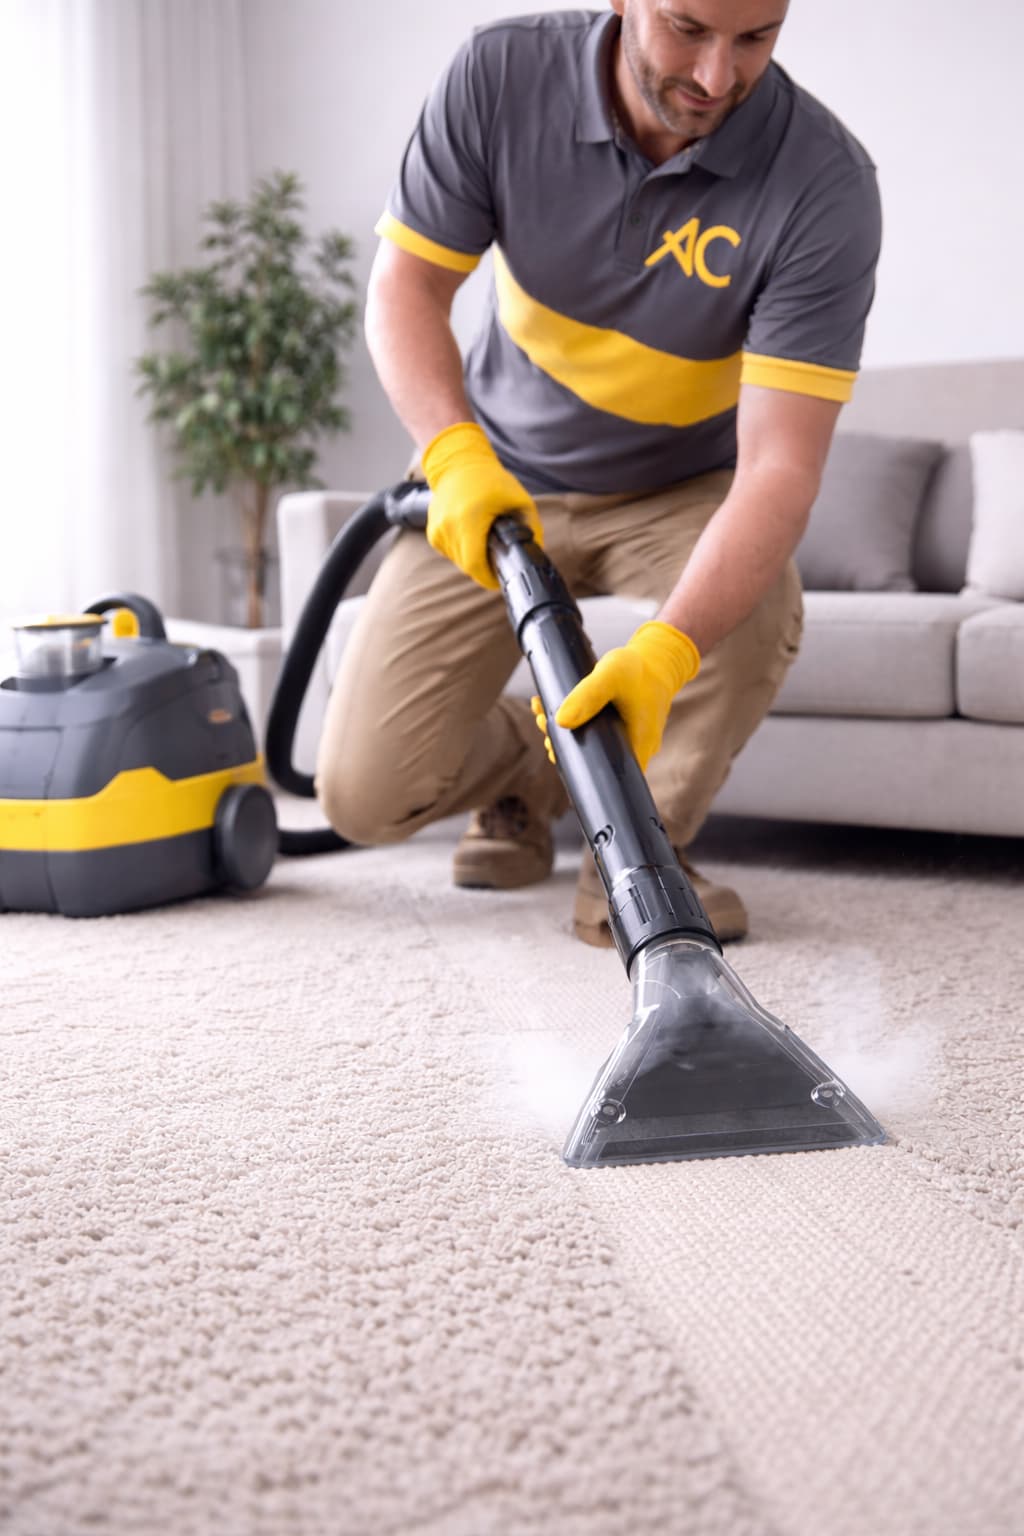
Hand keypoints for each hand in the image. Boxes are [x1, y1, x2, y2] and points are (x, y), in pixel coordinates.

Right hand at [421, 421, 543, 589]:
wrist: (459, 463)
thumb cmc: (490, 480)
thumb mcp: (520, 500)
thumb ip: (532, 528)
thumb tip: (536, 552)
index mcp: (469, 520)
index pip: (475, 565)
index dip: (489, 577)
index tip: (500, 578)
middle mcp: (448, 526)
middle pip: (468, 566)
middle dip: (485, 567)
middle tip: (498, 557)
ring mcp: (437, 530)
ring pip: (459, 561)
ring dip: (474, 558)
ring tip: (485, 539)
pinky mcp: (432, 533)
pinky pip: (451, 552)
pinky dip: (463, 549)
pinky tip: (472, 534)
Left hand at [553, 621, 700, 770]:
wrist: (658, 658)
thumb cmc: (639, 669)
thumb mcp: (612, 676)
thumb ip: (588, 695)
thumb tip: (561, 722)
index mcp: (639, 746)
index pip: (605, 775)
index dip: (576, 768)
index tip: (554, 748)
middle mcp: (635, 749)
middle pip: (594, 761)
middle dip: (564, 745)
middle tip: (544, 723)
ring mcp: (629, 740)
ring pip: (592, 746)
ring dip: (566, 733)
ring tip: (544, 714)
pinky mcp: (621, 729)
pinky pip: (595, 733)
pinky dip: (576, 722)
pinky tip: (555, 709)